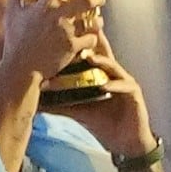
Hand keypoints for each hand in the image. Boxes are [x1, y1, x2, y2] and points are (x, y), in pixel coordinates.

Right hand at [0, 0, 93, 92]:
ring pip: (93, 22)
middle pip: (86, 0)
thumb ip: (14, 2)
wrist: (20, 70)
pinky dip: (90, 41)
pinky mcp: (73, 47)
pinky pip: (90, 40)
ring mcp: (67, 32)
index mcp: (43, 7)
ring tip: (96, 24)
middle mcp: (57, 16)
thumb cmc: (15, 44)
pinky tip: (88, 43)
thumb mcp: (11, 20)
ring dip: (97, 22)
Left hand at [65, 22, 157, 159]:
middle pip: (102, 54)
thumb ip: (60, 103)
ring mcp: (125, 82)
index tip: (64, 30)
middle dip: (93, 41)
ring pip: (112, 67)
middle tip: (80, 29)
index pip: (89, 55)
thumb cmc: (102, 123)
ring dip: (100, 62)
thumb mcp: (78, 110)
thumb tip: (36, 100)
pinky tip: (104, 86)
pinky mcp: (134, 94)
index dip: (78, 44)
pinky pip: (123, 87)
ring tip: (87, 56)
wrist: (125, 142)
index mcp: (100, 75)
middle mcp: (113, 74)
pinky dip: (113, 86)